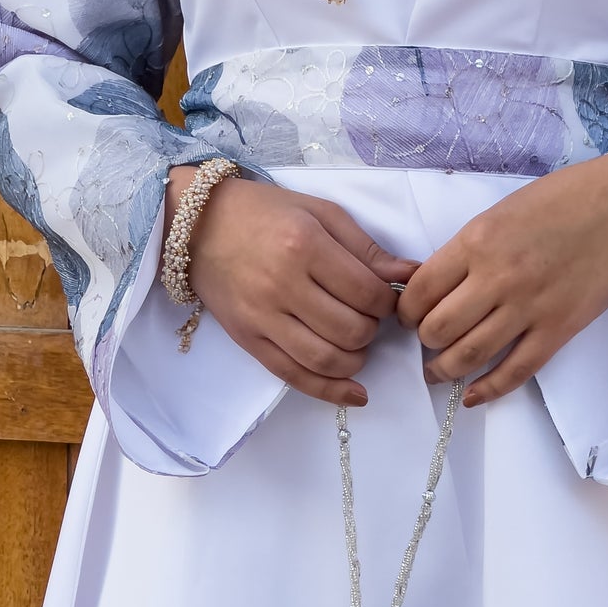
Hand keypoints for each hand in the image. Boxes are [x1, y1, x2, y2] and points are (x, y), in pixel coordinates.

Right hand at [168, 167, 417, 404]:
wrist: (197, 225)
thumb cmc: (264, 212)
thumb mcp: (320, 212)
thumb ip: (365, 248)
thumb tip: (410, 274)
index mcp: (305, 246)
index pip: (367, 293)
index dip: (388, 302)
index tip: (385, 297)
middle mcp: (282, 285)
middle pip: (351, 330)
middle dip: (372, 329)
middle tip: (368, 316)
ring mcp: (262, 317)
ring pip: (327, 359)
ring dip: (356, 359)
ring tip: (356, 343)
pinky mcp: (247, 340)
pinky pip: (293, 376)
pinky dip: (329, 391)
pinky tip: (355, 394)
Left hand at [395, 141, 607, 406]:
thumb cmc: (564, 200)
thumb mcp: (501, 212)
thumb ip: (468, 248)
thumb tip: (437, 285)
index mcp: (477, 241)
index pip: (421, 290)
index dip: (406, 311)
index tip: (409, 316)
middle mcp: (497, 277)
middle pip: (438, 329)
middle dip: (424, 341)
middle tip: (425, 342)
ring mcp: (529, 307)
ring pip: (469, 355)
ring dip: (445, 369)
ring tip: (438, 372)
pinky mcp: (559, 329)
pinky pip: (515, 371)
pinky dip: (488, 389)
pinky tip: (472, 396)